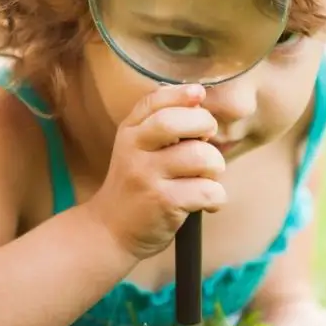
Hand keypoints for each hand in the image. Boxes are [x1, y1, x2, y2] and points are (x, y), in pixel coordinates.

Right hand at [86, 84, 226, 259]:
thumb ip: (159, 122)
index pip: (155, 101)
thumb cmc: (134, 186)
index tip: (199, 95)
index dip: (182, 94)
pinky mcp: (163, 202)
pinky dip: (216, 197)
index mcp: (130, 132)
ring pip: (200, 156)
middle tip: (207, 142)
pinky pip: (207, 190)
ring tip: (207, 177)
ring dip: (215, 167)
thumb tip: (196, 94)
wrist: (109, 231)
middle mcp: (134, 149)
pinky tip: (207, 202)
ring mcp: (147, 176)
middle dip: (205, 125)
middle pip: (177, 122)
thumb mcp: (135, 148)